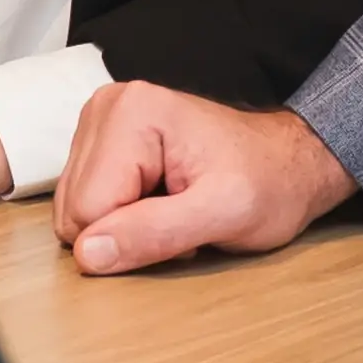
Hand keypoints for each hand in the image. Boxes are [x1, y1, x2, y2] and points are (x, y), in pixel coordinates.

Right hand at [52, 83, 353, 273]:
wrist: (289, 163)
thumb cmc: (269, 184)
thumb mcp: (224, 215)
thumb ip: (155, 233)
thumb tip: (88, 254)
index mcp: (132, 114)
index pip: (87, 210)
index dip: (130, 237)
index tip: (183, 221)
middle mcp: (106, 108)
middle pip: (74, 210)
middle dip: (125, 231)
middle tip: (180, 218)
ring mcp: (101, 124)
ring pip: (75, 211)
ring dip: (124, 226)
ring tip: (173, 208)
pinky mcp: (101, 144)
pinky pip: (85, 203)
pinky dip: (121, 215)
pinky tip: (160, 201)